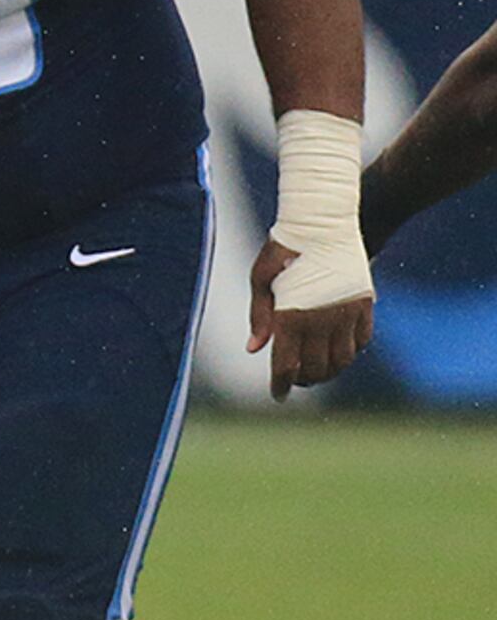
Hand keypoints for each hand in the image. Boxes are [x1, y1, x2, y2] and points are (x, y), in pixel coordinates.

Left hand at [248, 236, 375, 395]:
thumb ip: (259, 316)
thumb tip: (255, 348)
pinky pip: (362, 341)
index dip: (281, 384)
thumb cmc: (283, 249)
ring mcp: (346, 313)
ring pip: (343, 360)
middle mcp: (322, 319)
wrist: (324, 223)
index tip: (277, 396)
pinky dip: (352, 353)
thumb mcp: (260, 279)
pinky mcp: (364, 305)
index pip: (286, 364)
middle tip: (294, 381)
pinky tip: (339, 352)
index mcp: (291, 315)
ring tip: (316, 372)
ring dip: (329, 372)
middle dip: (304, 380)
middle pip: (316, 368)